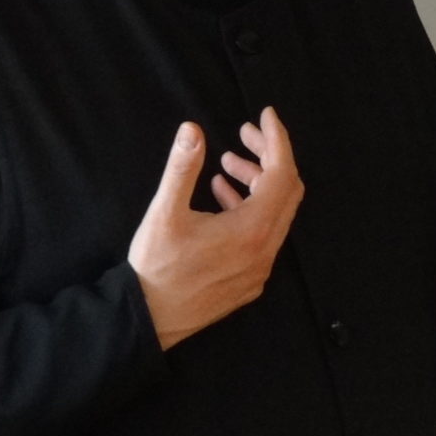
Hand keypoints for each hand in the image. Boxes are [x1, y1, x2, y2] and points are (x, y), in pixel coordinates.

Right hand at [127, 109, 303, 349]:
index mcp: (252, 230)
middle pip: (286, 191)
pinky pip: (264, 235)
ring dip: (257, 183)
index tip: (265, 115)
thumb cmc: (156, 266)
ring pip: (275, 214)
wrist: (149, 320)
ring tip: (227, 163)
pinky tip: (221, 196)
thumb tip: (192, 129)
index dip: (277, 139)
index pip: (282, 173)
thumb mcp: (164, 213)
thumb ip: (182, 168)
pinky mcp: (250, 280)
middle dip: (269, 157)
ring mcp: (260, 268)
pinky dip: (251, 209)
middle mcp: (265, 250)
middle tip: (243, 134)